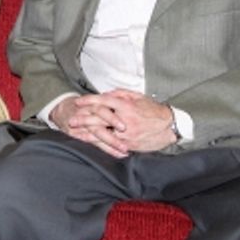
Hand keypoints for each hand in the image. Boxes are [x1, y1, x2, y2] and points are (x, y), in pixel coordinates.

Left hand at [50, 90, 174, 156]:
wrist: (169, 126)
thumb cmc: (152, 110)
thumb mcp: (137, 96)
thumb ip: (121, 94)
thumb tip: (106, 94)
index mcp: (126, 106)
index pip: (103, 101)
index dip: (89, 101)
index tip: (78, 101)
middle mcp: (124, 120)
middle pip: (99, 119)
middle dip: (83, 119)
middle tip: (71, 120)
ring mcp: (126, 134)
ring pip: (103, 134)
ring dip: (87, 134)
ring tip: (75, 134)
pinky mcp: (129, 144)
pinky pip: (112, 145)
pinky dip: (100, 145)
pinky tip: (90, 144)